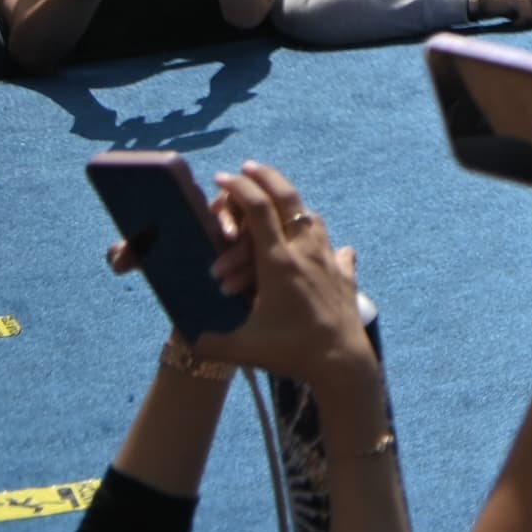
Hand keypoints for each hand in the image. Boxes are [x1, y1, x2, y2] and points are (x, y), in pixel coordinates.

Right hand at [185, 166, 381, 396]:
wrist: (342, 364)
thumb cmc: (289, 354)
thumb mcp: (240, 348)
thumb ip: (209, 340)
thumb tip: (187, 338)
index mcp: (279, 263)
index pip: (258, 211)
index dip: (239, 189)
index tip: (223, 177)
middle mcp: (306, 253)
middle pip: (288, 200)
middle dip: (266, 178)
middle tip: (248, 168)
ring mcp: (329, 261)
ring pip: (312, 219)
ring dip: (292, 207)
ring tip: (279, 203)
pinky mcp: (345, 275)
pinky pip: (336, 248)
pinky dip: (323, 242)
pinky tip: (323, 247)